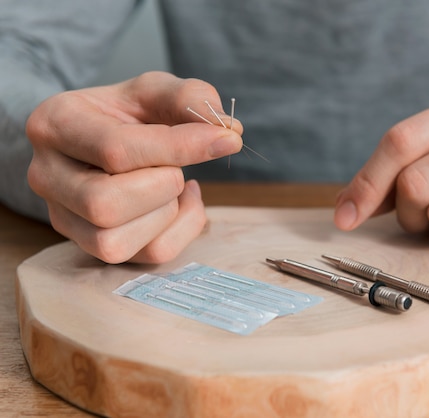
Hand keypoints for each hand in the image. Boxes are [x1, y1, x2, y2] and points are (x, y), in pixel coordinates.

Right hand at [26, 71, 242, 263]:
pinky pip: (147, 256)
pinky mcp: (91, 246)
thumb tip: (228, 132)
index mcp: (55, 125)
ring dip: (167, 212)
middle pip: (105, 204)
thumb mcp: (155, 91)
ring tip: (174, 182)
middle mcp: (46, 177)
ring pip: (116, 242)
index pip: (116, 149)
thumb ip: (190, 98)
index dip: (179, 147)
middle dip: (162, 185)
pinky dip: (180, 230)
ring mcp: (64, 218)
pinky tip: (178, 203)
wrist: (104, 138)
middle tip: (176, 166)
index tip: (226, 139)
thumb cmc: (128, 114)